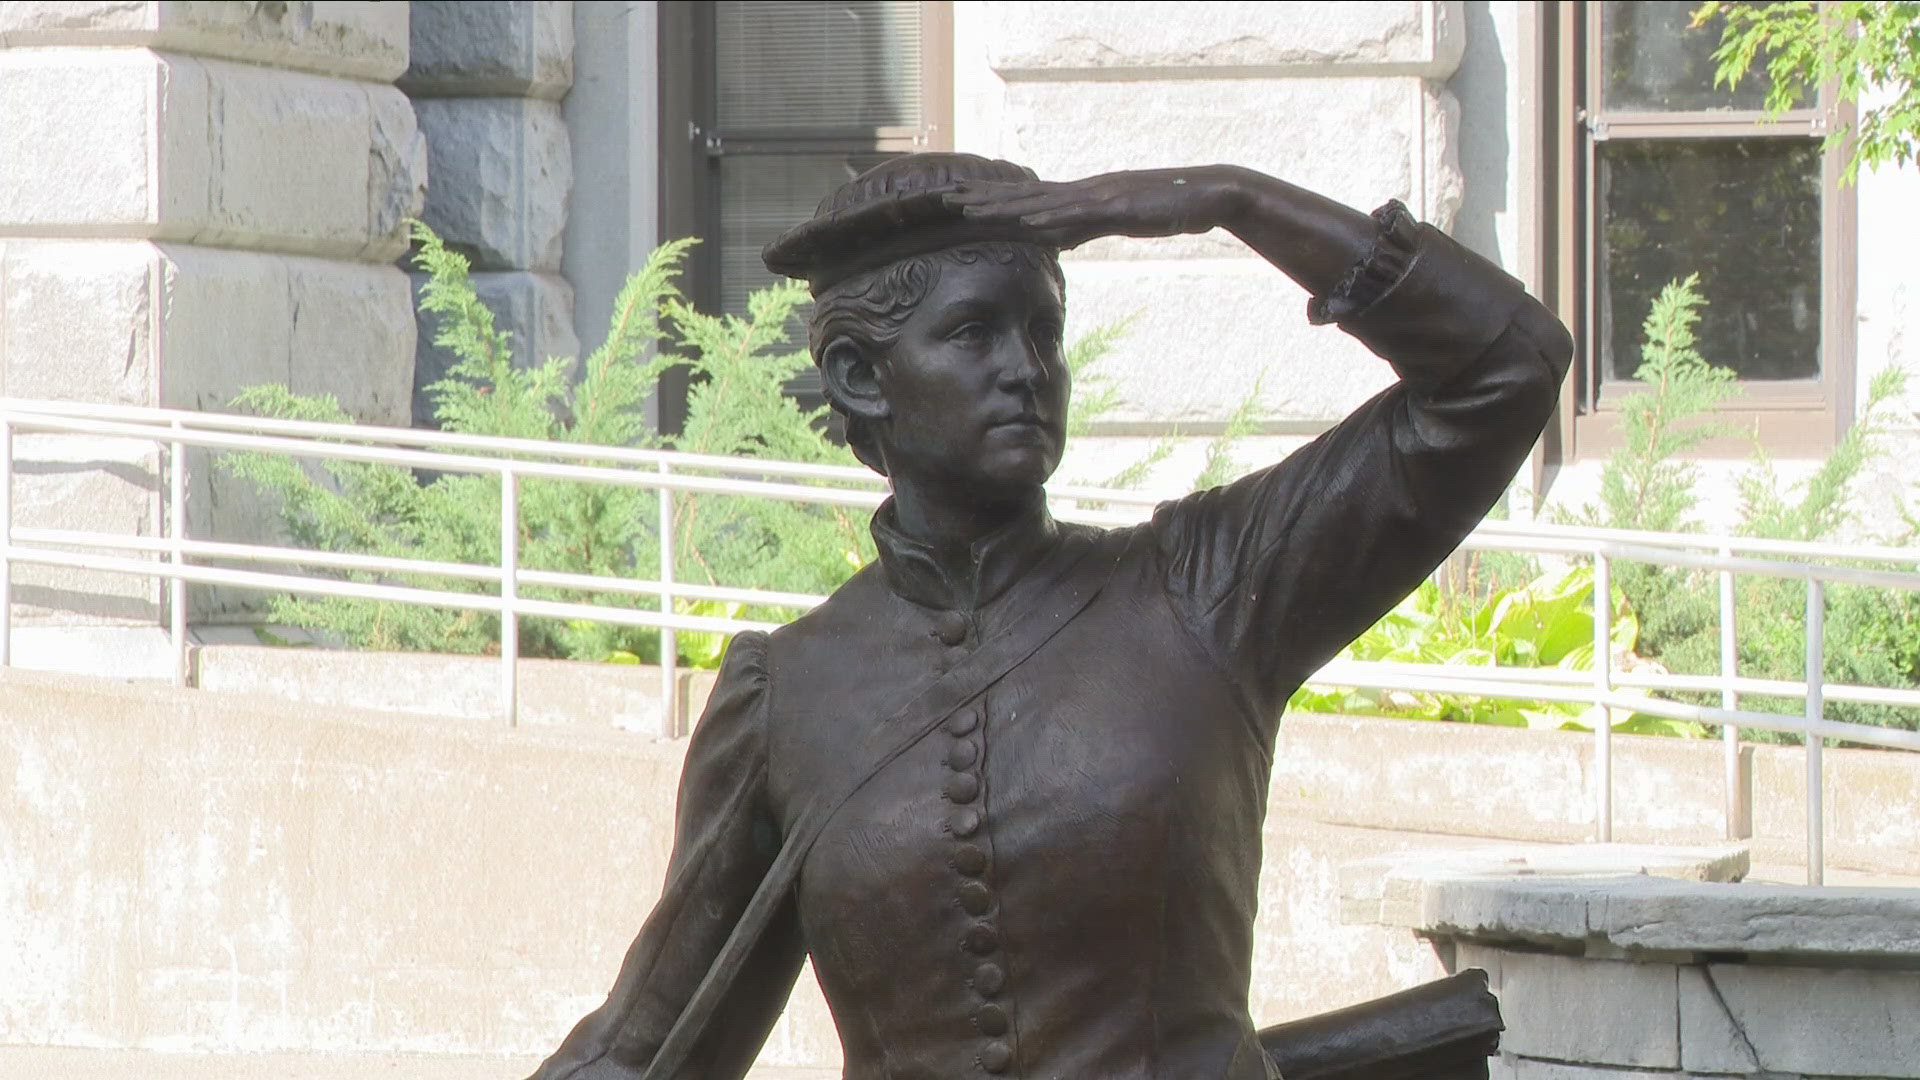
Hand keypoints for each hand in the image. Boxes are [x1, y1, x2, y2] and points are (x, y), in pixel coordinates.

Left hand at [941, 166, 1247, 249]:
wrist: (1209, 194)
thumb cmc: (1167, 210)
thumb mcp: (1116, 223)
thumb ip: (1085, 228)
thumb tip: (1056, 239)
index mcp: (1084, 196)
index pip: (1030, 199)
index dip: (994, 201)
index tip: (960, 203)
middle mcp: (1086, 191)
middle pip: (1025, 196)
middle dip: (984, 199)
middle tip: (945, 199)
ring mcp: (1101, 196)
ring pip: (1043, 203)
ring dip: (1004, 207)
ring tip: (969, 209)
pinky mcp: (1119, 206)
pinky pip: (1079, 215)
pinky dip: (1051, 219)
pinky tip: (1026, 223)